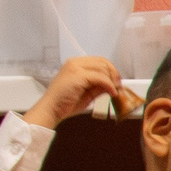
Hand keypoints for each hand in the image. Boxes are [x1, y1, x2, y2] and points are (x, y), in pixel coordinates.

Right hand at [24, 55, 139, 128]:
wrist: (51, 110)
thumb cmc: (65, 103)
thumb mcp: (87, 92)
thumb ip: (99, 86)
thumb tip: (113, 84)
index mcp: (75, 65)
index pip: (99, 61)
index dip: (111, 71)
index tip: (117, 81)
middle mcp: (74, 63)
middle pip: (103, 62)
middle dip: (114, 74)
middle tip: (119, 86)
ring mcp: (75, 68)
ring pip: (103, 68)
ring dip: (112, 81)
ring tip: (114, 91)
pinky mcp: (77, 75)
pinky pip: (100, 77)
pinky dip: (109, 85)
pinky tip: (112, 93)